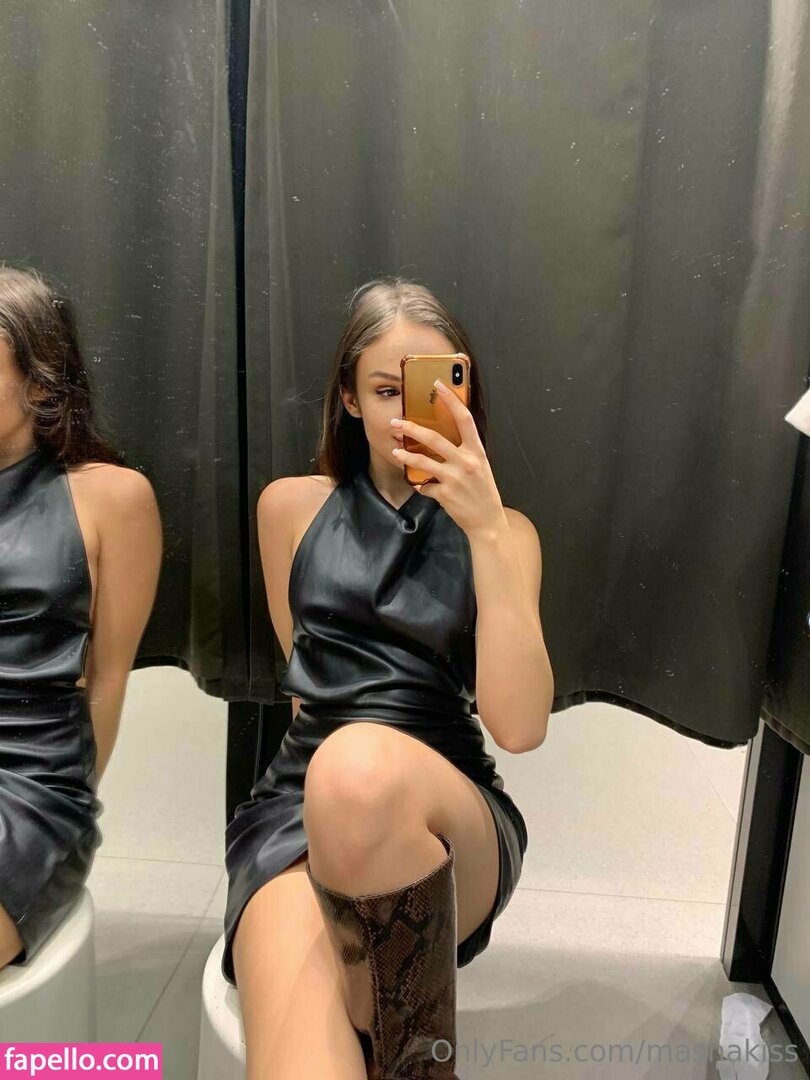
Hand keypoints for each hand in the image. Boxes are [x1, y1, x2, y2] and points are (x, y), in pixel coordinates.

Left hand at [390, 379, 507, 536]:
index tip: (438, 385)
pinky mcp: (445, 494)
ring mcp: (455, 478)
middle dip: (412, 429)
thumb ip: (465, 452)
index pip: (464, 419)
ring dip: (406, 456)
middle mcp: (467, 462)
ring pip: (423, 462)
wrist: (487, 522)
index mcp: (477, 451)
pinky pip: (425, 486)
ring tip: (396, 451)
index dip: (451, 400)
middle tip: (396, 422)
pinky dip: (421, 486)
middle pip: (435, 438)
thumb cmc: (483, 492)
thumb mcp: (480, 466)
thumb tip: (445, 437)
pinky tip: (420, 486)